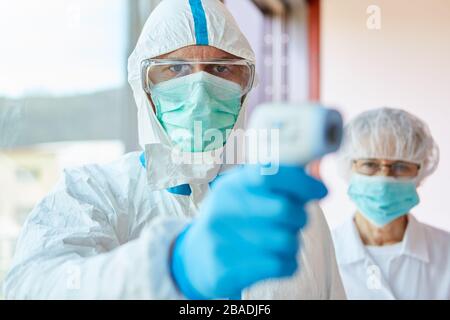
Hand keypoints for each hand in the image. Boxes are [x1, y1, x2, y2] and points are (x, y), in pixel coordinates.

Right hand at [170, 165, 327, 298]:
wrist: (196, 258)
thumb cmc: (232, 221)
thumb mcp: (243, 194)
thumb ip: (276, 185)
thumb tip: (320, 183)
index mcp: (231, 185)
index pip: (270, 174)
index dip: (302, 182)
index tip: (322, 191)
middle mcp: (223, 209)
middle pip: (284, 210)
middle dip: (300, 217)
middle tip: (295, 222)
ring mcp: (222, 239)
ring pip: (288, 241)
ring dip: (293, 242)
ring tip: (278, 242)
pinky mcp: (227, 269)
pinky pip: (282, 265)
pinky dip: (288, 263)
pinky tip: (273, 259)